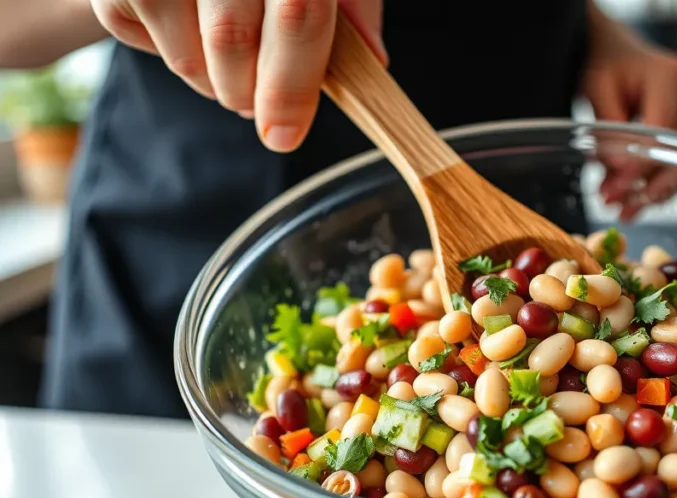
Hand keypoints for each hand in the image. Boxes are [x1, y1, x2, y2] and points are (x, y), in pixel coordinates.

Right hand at [89, 0, 384, 151]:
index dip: (293, 84)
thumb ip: (354, 6)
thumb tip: (370, 61)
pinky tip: (185, 20)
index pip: (296, 13)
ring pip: (186, 54)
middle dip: (250, 92)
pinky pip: (134, 33)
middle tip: (258, 97)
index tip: (284, 135)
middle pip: (232, 42)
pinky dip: (166, 47)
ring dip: (212, 81)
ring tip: (229, 57)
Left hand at [582, 8, 676, 220]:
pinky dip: (668, 186)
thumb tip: (620, 171)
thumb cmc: (608, 69)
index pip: (661, 133)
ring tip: (626, 210)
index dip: (638, 168)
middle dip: (648, 189)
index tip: (614, 193)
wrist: (621, 56)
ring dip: (659, 194)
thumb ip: (607, 130)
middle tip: (618, 209)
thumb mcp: (596, 91)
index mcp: (670, 76)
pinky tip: (642, 198)